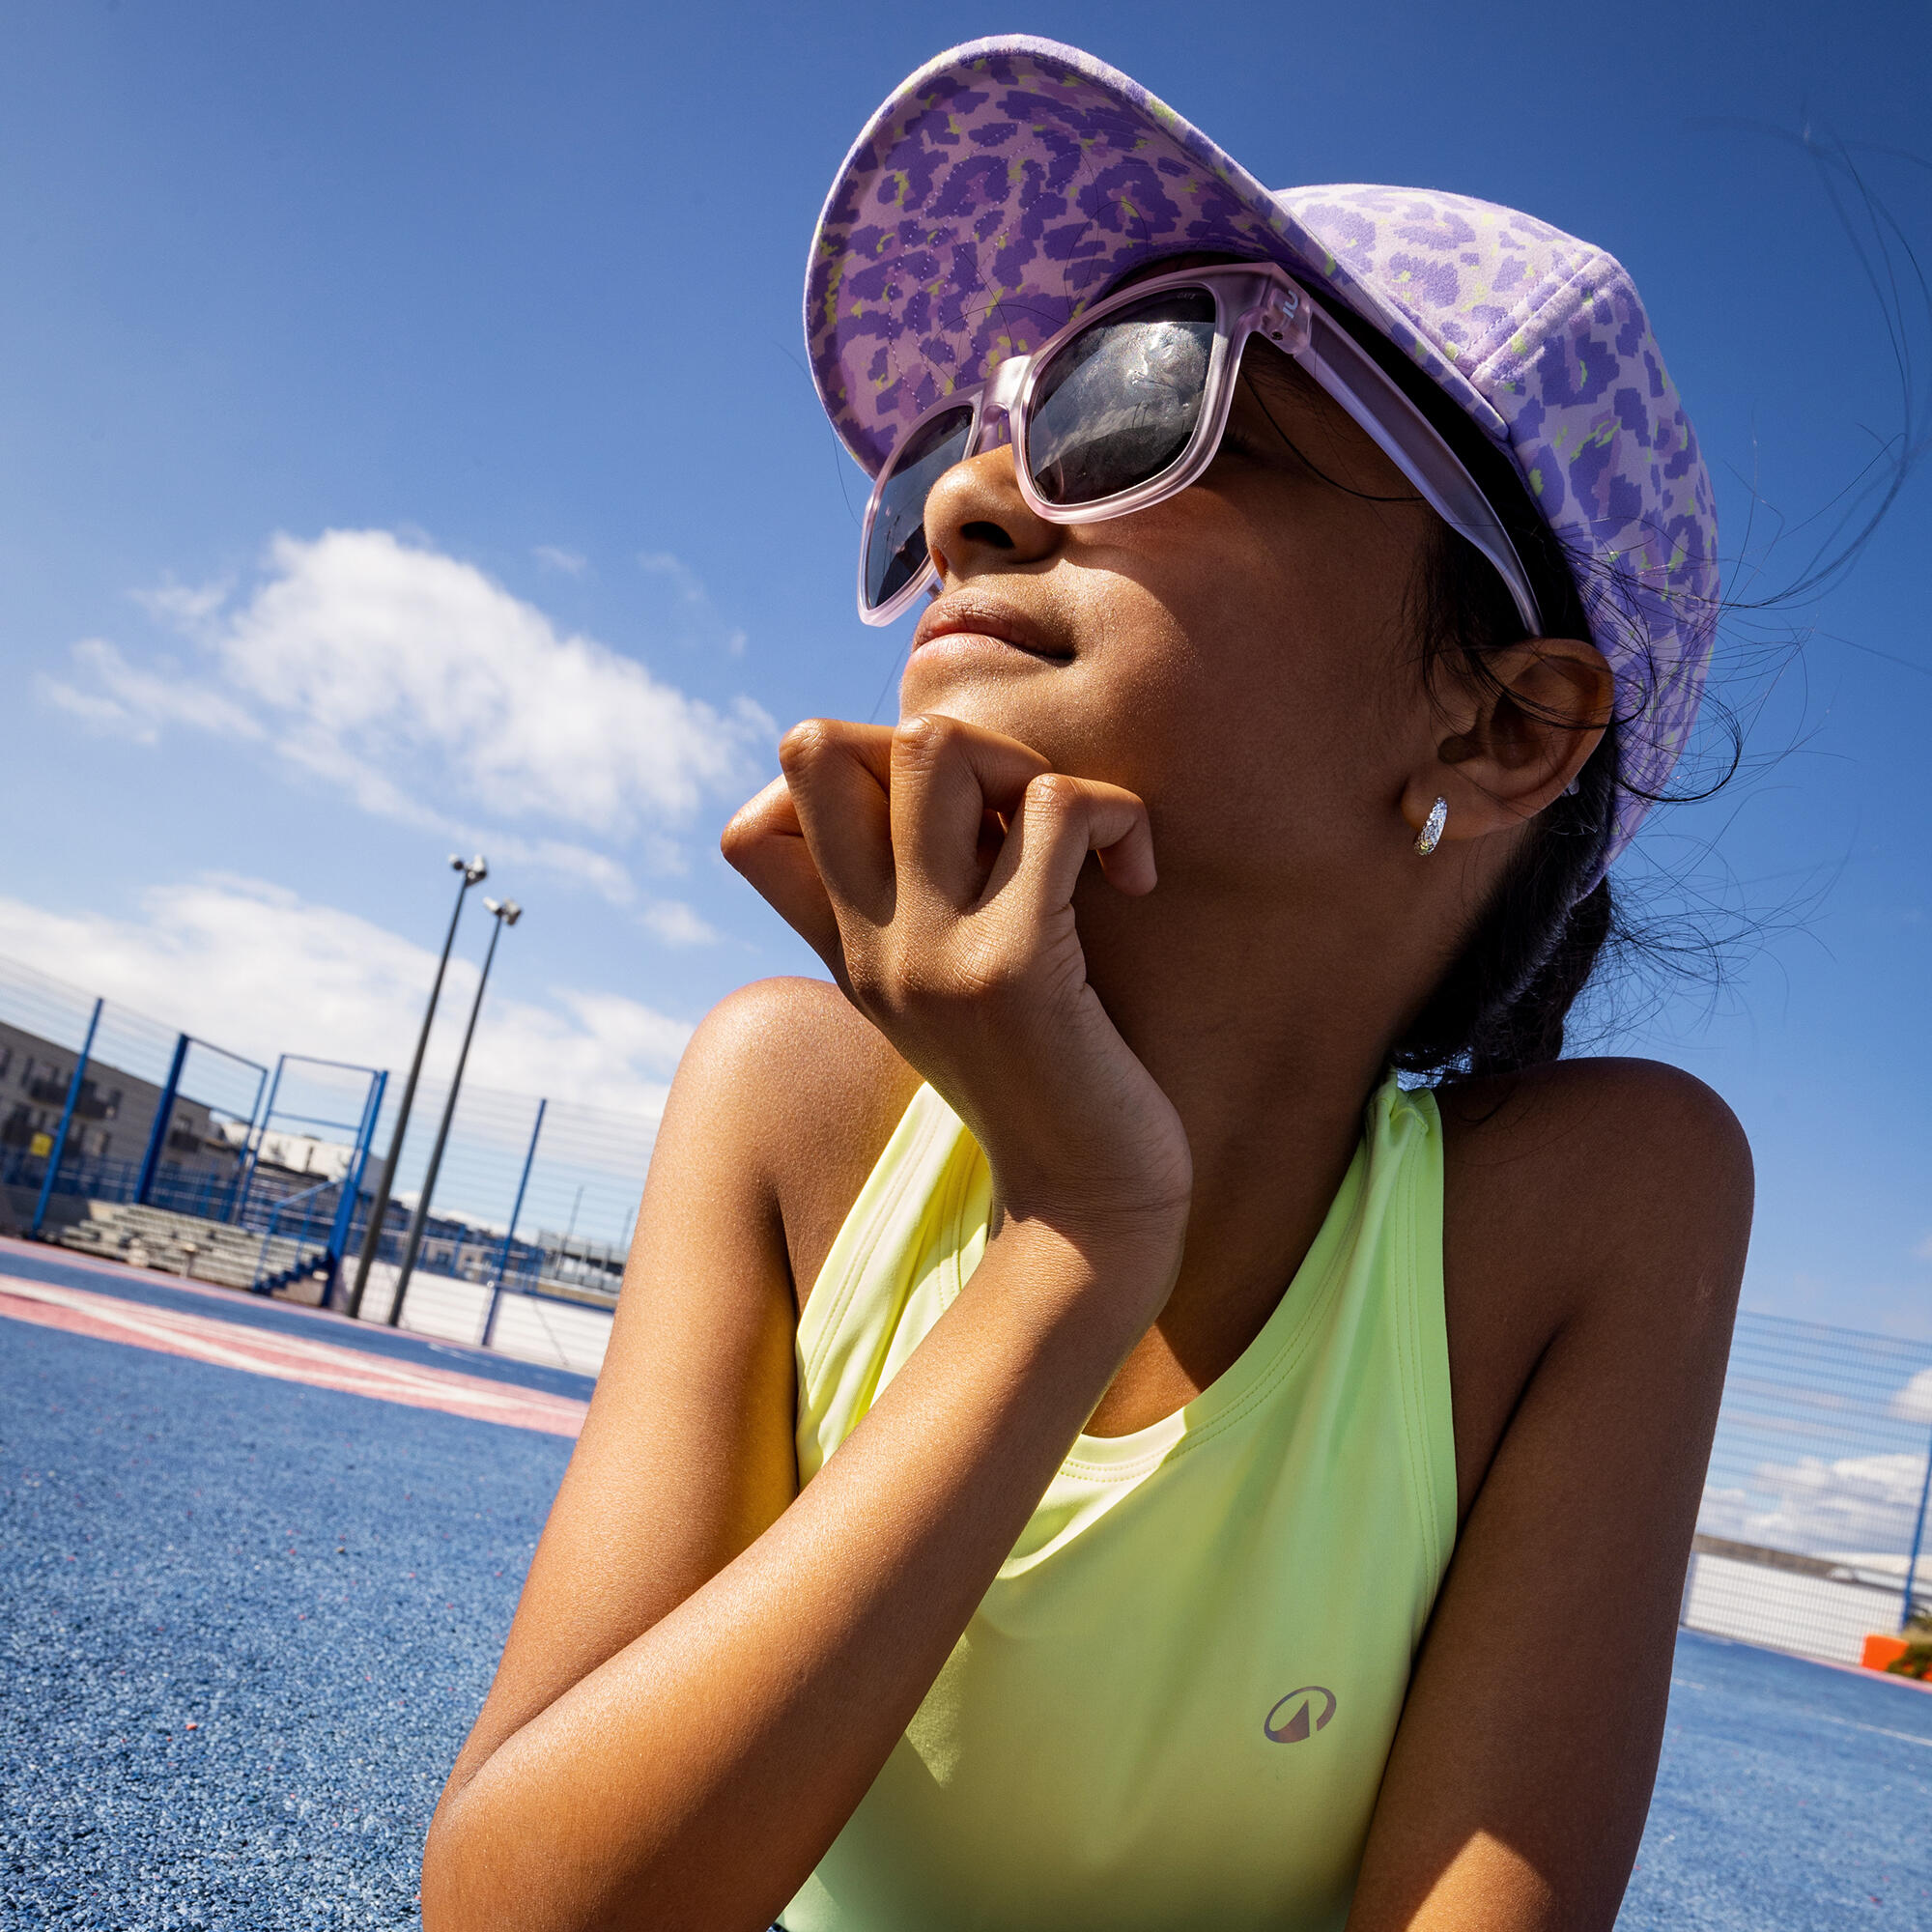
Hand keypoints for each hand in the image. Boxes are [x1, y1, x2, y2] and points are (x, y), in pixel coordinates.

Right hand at [722, 714, 1191, 1244]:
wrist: (1090, 1206)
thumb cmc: (1040, 1082)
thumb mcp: (938, 998)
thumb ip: (901, 910)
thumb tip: (913, 778)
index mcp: (847, 950)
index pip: (752, 821)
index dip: (841, 779)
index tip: (939, 827)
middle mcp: (870, 945)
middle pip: (819, 743)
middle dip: (932, 740)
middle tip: (1010, 814)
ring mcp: (934, 954)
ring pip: (937, 747)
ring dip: (1023, 765)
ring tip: (1072, 839)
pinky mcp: (1018, 967)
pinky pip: (1057, 806)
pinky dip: (1115, 816)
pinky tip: (1131, 879)